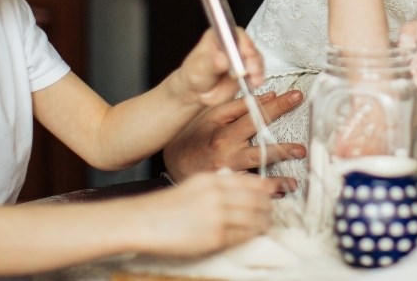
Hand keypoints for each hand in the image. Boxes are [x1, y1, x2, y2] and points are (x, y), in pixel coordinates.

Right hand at [139, 171, 277, 256]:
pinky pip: (242, 236)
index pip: (249, 182)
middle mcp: (218, 195)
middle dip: (268, 206)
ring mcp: (218, 217)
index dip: (265, 188)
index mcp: (212, 180)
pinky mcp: (215, 237)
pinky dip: (251, 235)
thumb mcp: (193, 184)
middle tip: (271, 210)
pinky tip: (253, 234)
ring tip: (266, 223)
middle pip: (256, 200)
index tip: (273, 191)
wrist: (144, 222)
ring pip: (254, 219)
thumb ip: (217, 182)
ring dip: (263, 222)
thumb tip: (240, 182)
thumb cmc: (166, 205)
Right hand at [164, 90, 305, 189]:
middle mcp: (226, 153)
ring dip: (277, 179)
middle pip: (260, 150)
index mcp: (223, 132)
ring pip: (256, 174)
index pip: (255, 115)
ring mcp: (227, 172)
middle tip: (302, 149)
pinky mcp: (226, 186)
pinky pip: (249, 190)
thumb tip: (269, 96)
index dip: (277, 105)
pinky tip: (281, 192)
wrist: (172, 162)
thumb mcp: (212, 116)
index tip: (296, 96)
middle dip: (283, 148)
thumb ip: (239, 106)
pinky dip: (265, 192)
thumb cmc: (194, 135)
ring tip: (294, 182)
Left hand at [177, 28, 264, 106]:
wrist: (198, 92)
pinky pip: (258, 71)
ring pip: (256, 58)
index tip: (247, 52)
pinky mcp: (248, 69)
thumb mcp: (199, 68)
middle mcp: (232, 43)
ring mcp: (242, 56)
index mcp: (219, 35)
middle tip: (251, 69)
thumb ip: (211, 62)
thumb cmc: (195, 74)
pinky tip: (255, 83)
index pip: (234, 33)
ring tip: (254, 80)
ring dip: (257, 68)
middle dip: (253, 57)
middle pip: (248, 44)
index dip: (242, 41)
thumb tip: (224, 59)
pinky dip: (258, 77)